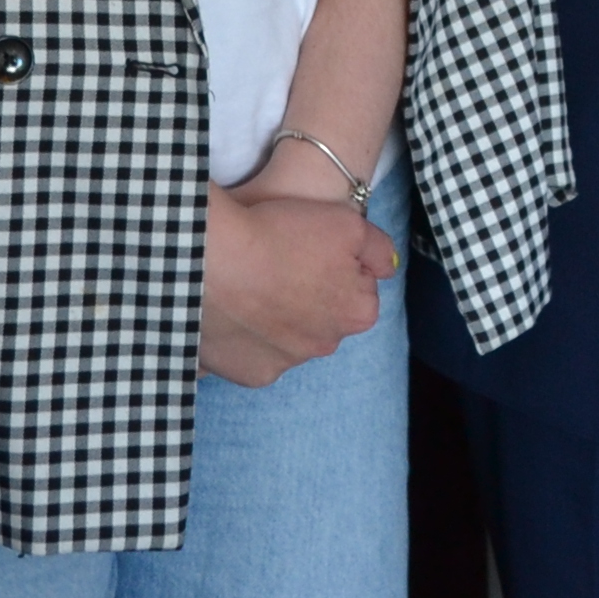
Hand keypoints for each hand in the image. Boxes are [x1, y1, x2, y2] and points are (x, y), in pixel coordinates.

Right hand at [198, 179, 396, 388]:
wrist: (212, 258)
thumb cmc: (282, 235)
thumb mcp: (347, 223)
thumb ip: (376, 249)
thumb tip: (386, 268)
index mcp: (356, 312)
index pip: (357, 289)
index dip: (335, 265)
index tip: (309, 250)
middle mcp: (325, 346)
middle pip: (322, 318)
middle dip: (308, 297)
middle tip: (280, 265)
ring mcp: (285, 364)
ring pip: (287, 338)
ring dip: (276, 319)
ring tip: (251, 285)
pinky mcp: (249, 374)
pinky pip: (253, 356)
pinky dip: (246, 339)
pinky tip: (233, 311)